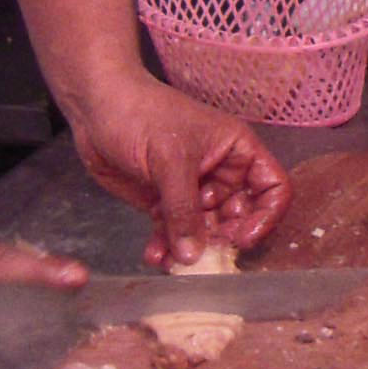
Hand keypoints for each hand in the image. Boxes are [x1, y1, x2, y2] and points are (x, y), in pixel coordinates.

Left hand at [70, 76, 292, 266]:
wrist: (94, 105)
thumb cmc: (141, 114)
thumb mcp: (170, 159)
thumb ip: (183, 210)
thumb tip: (193, 256)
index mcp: (237, 151)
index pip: (272, 187)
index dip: (265, 216)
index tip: (243, 239)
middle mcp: (220, 173)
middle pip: (238, 218)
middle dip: (221, 240)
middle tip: (201, 256)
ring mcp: (192, 190)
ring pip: (204, 230)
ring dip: (189, 250)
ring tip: (171, 263)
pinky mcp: (163, 202)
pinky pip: (173, 232)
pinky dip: (165, 246)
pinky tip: (154, 255)